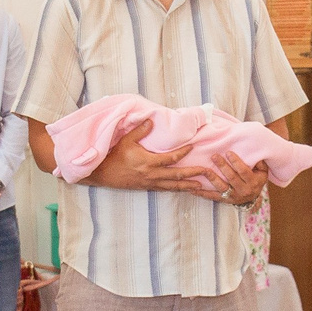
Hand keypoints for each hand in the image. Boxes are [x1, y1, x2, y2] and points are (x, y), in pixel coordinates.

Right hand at [86, 124, 216, 192]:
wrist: (104, 174)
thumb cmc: (115, 156)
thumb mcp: (126, 141)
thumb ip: (140, 130)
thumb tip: (152, 120)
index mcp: (148, 162)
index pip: (171, 158)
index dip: (183, 152)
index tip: (192, 147)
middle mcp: (152, 174)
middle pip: (177, 175)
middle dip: (192, 174)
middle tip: (207, 172)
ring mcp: (150, 183)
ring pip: (173, 186)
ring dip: (188, 186)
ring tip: (201, 186)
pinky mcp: (148, 187)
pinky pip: (165, 189)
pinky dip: (176, 190)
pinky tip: (183, 190)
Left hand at [201, 152, 268, 207]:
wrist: (253, 197)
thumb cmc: (256, 178)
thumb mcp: (262, 170)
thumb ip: (259, 161)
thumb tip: (254, 150)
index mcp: (253, 182)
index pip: (244, 171)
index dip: (236, 162)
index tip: (228, 152)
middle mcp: (244, 190)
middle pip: (232, 178)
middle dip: (223, 166)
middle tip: (214, 156)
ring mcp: (233, 197)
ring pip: (222, 187)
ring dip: (212, 178)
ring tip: (204, 170)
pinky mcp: (225, 200)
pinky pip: (213, 197)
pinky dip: (203, 193)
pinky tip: (194, 188)